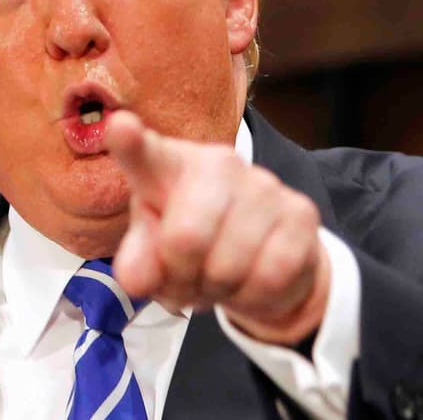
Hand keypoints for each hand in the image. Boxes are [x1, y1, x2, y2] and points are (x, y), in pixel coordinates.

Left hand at [104, 110, 330, 345]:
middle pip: (185, 239)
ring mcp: (264, 184)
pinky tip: (252, 281)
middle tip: (188, 278)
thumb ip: (138, 264)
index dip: (130, 142)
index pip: (145, 153)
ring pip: (228, 266)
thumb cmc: (198, 246)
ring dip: (219, 290)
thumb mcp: (156, 256)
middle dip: (182, 277)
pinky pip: (269, 276)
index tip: (121, 127)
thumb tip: (136, 279)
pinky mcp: (301, 212)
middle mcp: (217, 164)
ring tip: (220, 279)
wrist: (266, 262)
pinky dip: (253, 296)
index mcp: (168, 167)